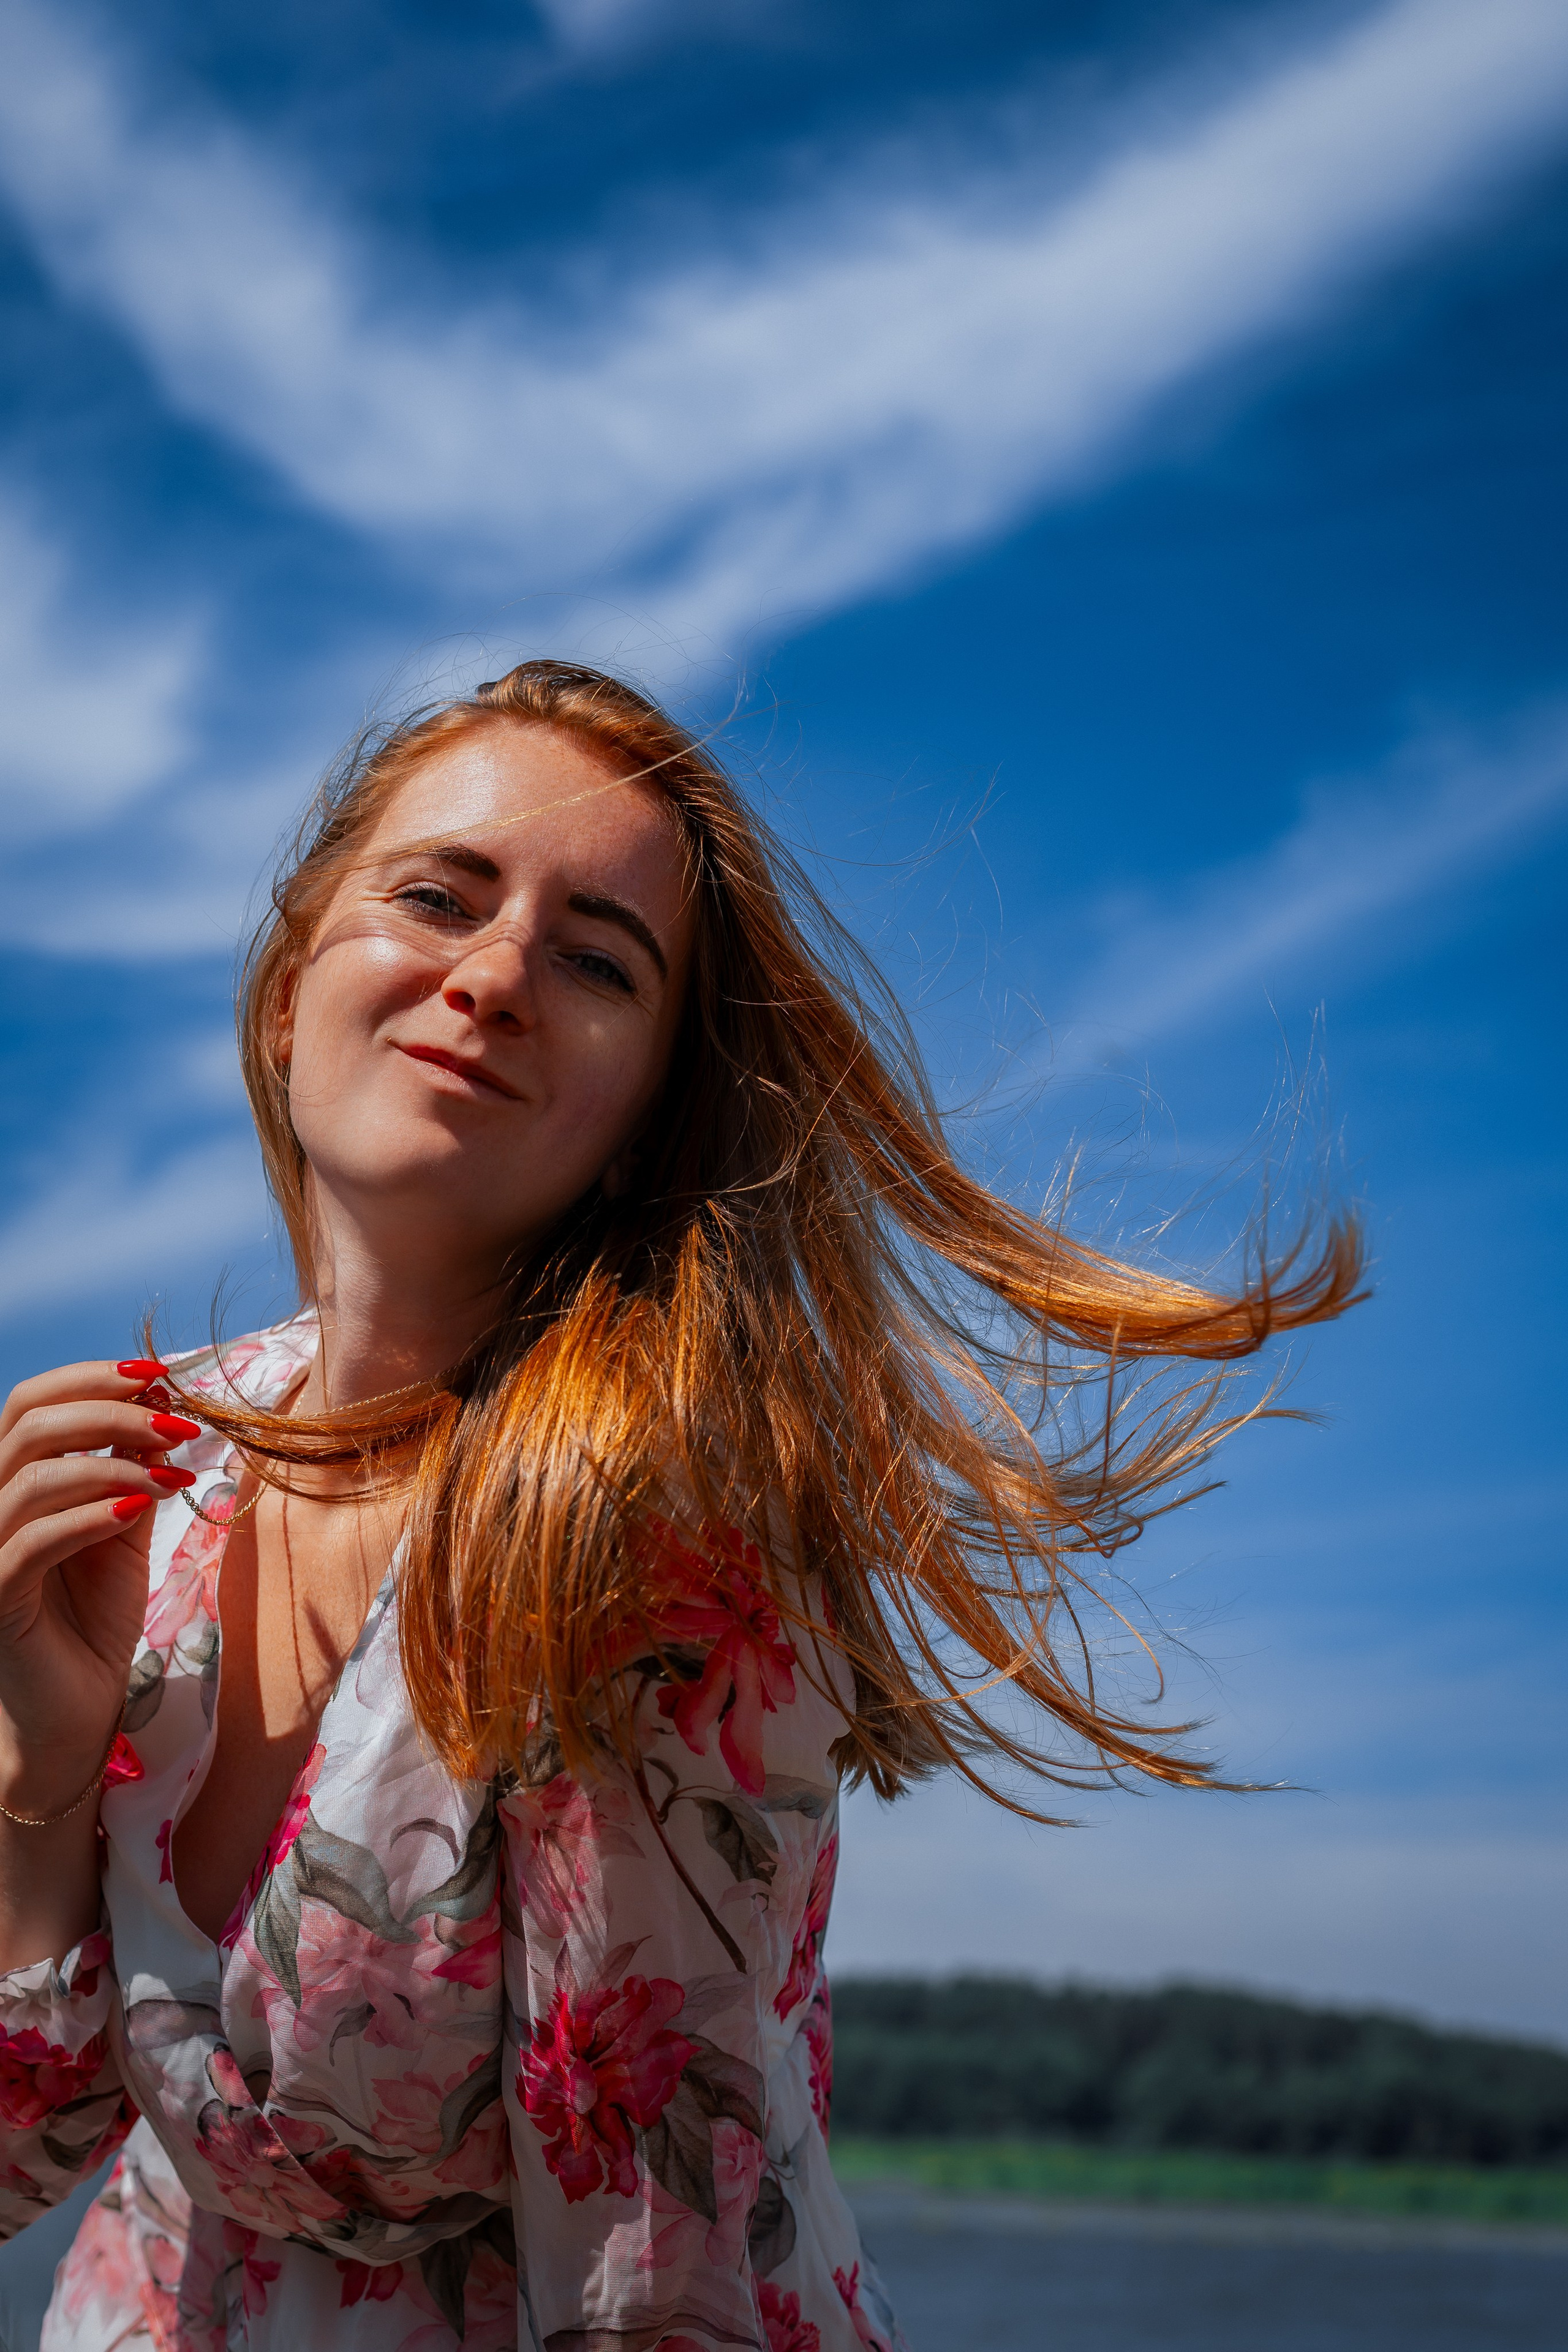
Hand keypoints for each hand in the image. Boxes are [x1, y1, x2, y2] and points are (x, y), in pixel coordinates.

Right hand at [0, 1361, 200, 1815]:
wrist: (74, 1713)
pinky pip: (33, 1541)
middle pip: (27, 1422)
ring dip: (112, 1461)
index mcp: (11, 1481)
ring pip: (30, 1474)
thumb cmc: (92, 1620)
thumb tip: (161, 1410)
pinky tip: (143, 1509)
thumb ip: (131, 1472)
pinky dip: (92, 1514)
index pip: (30, 1402)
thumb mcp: (121, 1530)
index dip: (91, 1378)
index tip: (162, 1377)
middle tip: (177, 1423)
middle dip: (109, 1409)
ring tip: (171, 1474)